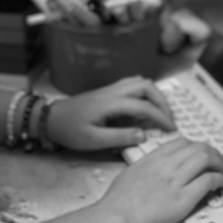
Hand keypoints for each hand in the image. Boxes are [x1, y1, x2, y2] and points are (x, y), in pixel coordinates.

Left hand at [46, 76, 175, 150]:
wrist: (51, 118)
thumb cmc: (69, 131)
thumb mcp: (93, 140)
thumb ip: (120, 137)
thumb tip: (144, 134)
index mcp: (110, 103)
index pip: (144, 105)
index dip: (161, 117)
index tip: (171, 129)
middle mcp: (113, 91)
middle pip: (146, 86)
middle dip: (162, 102)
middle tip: (169, 120)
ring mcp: (110, 89)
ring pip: (140, 82)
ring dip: (154, 95)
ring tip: (160, 113)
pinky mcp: (108, 91)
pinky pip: (132, 84)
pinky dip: (145, 93)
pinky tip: (145, 106)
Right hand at [96, 137, 222, 222]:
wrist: (117, 217)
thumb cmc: (117, 202)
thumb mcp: (129, 174)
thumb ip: (143, 167)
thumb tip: (148, 169)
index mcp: (153, 158)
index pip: (181, 143)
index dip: (195, 146)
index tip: (200, 152)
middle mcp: (166, 165)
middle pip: (197, 147)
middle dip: (212, 152)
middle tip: (219, 160)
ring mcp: (176, 180)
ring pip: (206, 159)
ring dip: (218, 164)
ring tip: (222, 172)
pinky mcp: (184, 198)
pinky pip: (208, 180)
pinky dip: (218, 180)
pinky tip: (219, 185)